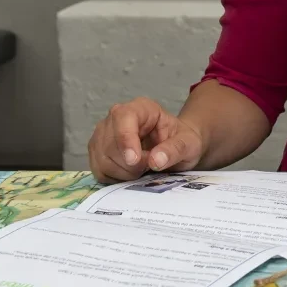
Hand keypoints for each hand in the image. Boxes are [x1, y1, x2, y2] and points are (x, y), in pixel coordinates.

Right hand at [87, 97, 205, 182]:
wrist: (177, 147)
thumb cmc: (182, 141)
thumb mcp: (189, 144)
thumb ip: (175, 149)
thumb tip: (156, 160)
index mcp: (141, 108)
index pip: (123, 118)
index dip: (125, 140)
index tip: (135, 160)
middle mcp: (117, 118)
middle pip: (109, 143)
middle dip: (130, 164)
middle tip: (150, 167)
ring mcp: (103, 134)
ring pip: (102, 159)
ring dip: (123, 172)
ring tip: (143, 169)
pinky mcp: (97, 152)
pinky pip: (99, 170)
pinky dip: (115, 178)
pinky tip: (131, 174)